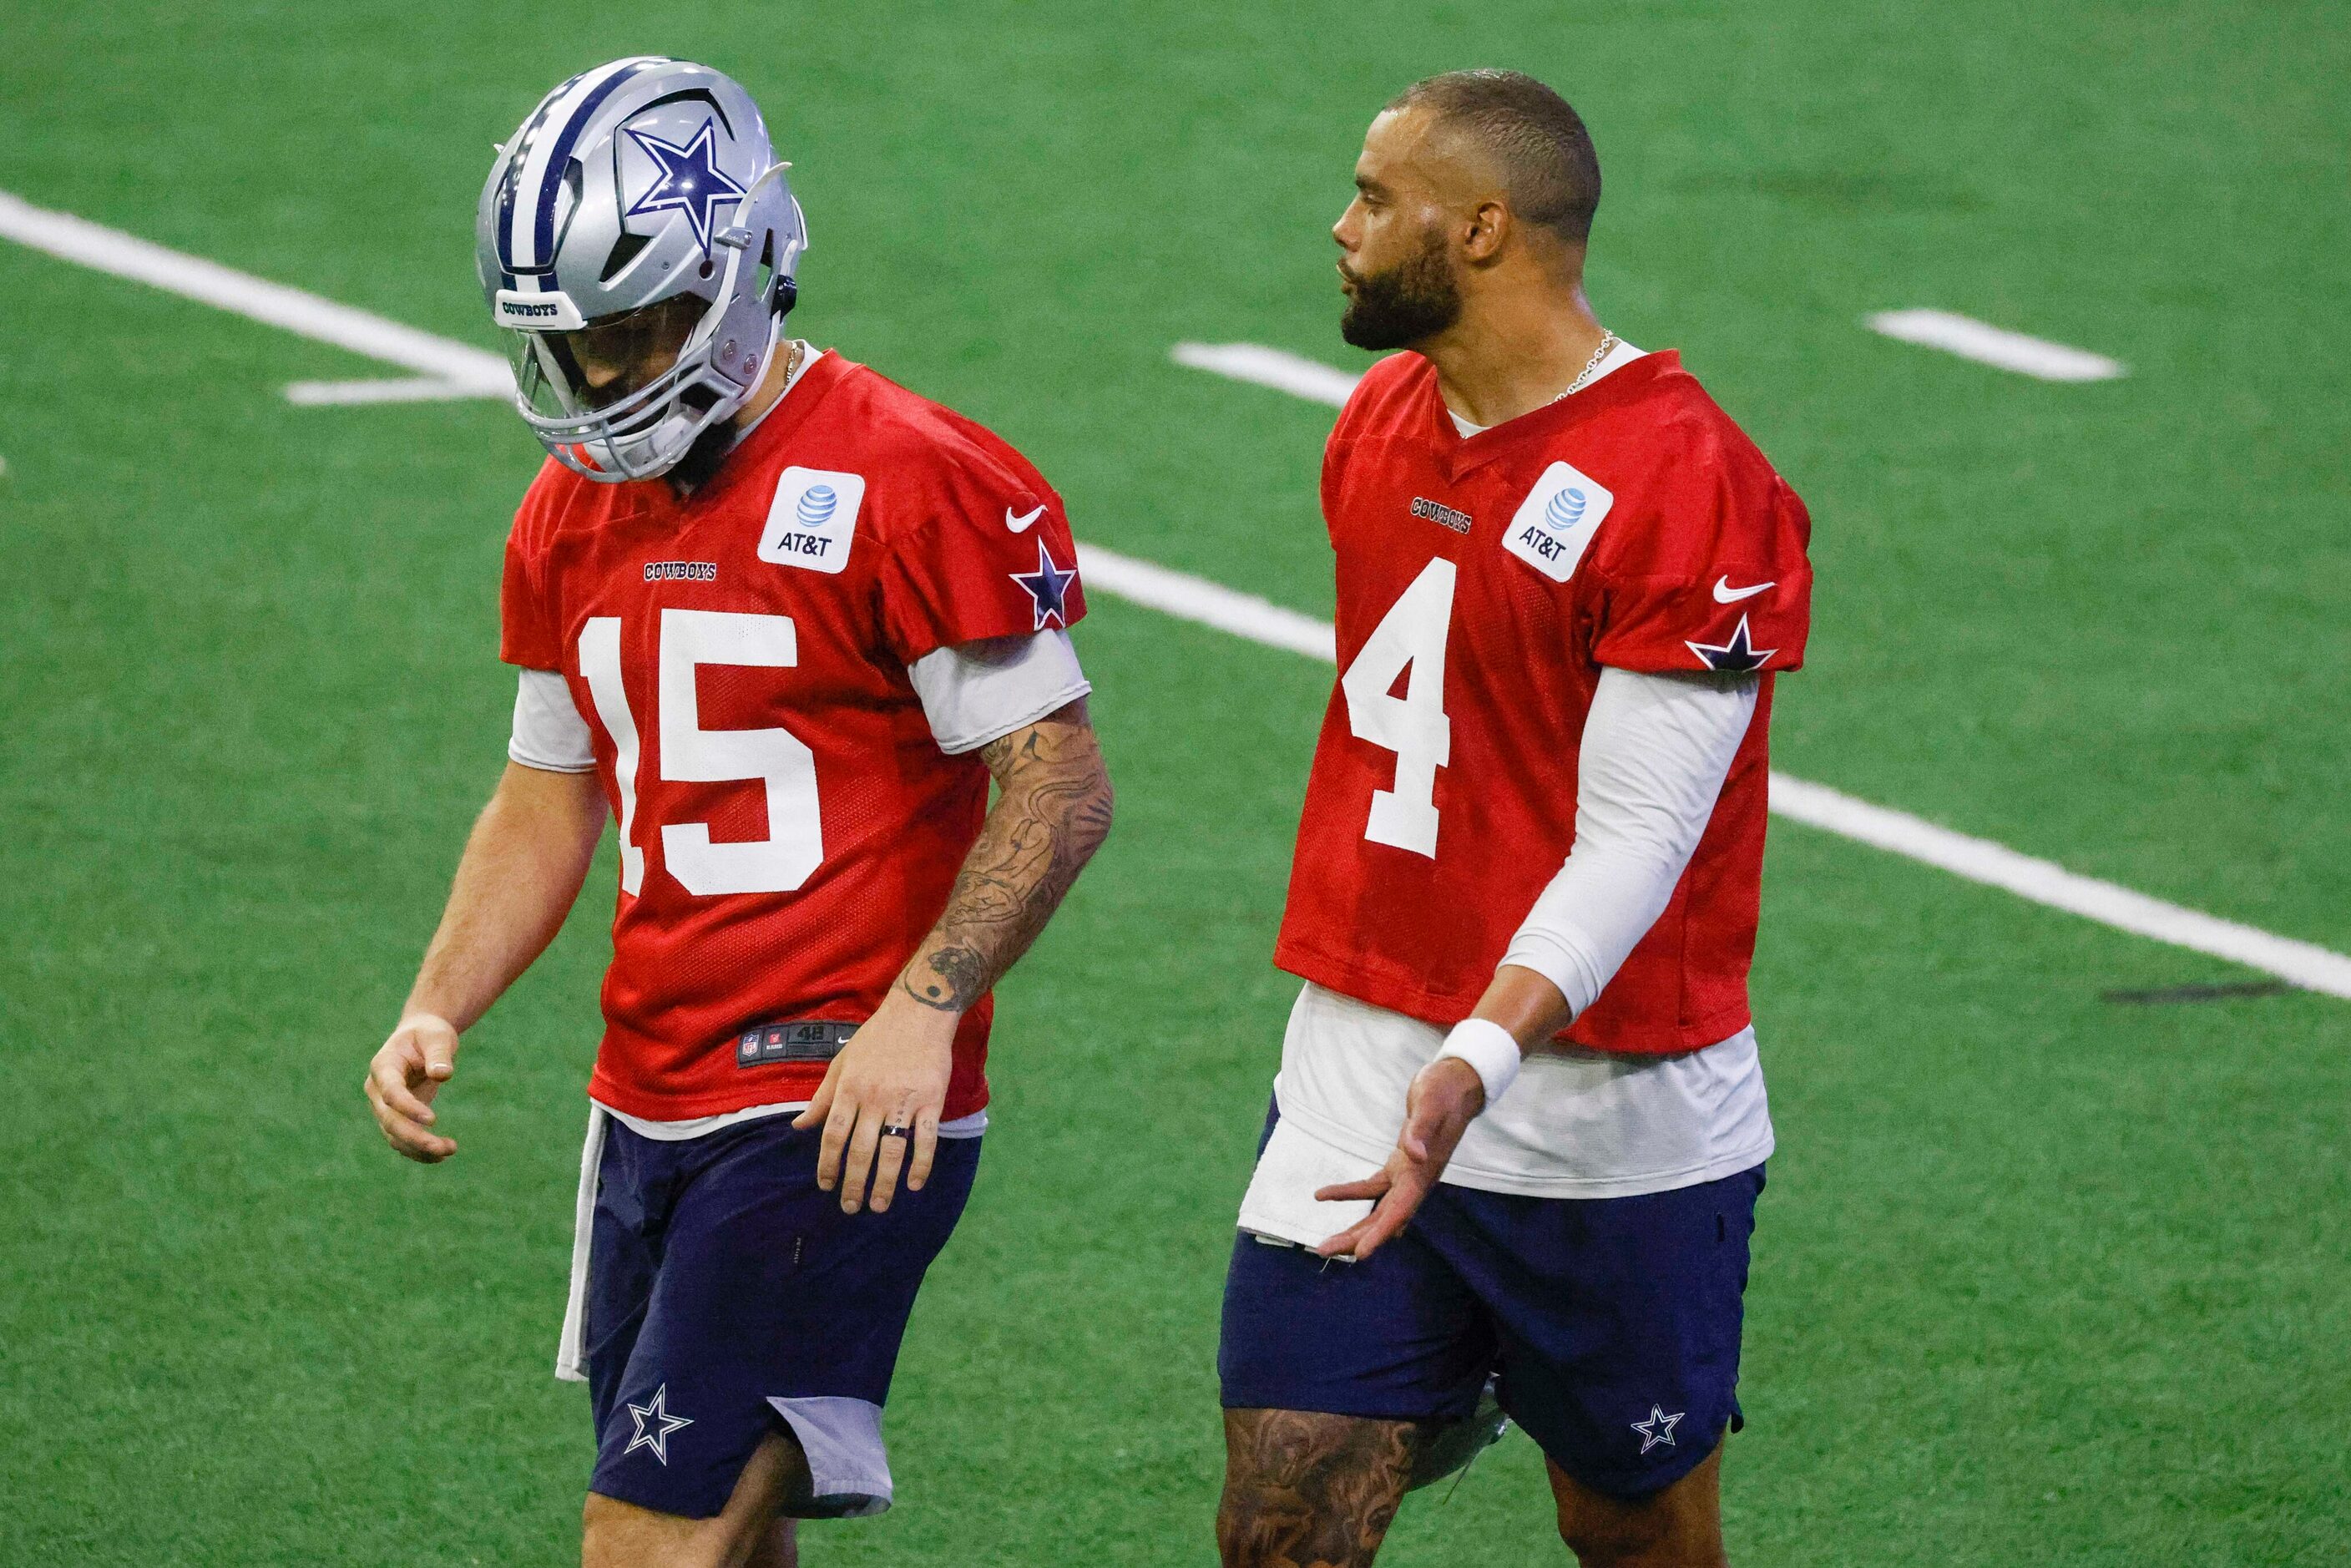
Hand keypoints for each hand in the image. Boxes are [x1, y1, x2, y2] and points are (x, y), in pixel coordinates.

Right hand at [365, 1014, 460, 1162]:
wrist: (421, 1038)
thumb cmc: (429, 1034)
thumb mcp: (437, 1036)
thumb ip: (439, 1054)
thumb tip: (443, 1074)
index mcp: (383, 1066)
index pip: (391, 1093)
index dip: (408, 1108)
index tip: (433, 1119)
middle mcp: (377, 1089)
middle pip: (389, 1120)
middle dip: (415, 1137)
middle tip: (444, 1147)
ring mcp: (383, 1106)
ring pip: (394, 1135)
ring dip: (419, 1149)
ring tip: (450, 1150)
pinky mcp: (396, 1117)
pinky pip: (402, 1140)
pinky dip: (419, 1151)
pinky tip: (441, 1155)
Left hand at [792, 989, 953, 1214]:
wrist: (918, 1013)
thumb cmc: (875, 1039)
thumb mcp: (841, 1064)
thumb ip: (822, 1098)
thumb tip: (798, 1126)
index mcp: (849, 1089)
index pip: (833, 1135)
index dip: (828, 1164)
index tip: (826, 1186)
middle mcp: (874, 1098)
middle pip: (860, 1150)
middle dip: (853, 1183)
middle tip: (851, 1207)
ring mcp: (904, 1101)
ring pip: (892, 1151)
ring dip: (885, 1183)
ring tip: (879, 1206)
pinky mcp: (931, 1100)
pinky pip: (925, 1139)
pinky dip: (921, 1165)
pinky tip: (914, 1184)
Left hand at [1313, 1056, 1486, 1259]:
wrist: (1456, 1084)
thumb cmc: (1444, 1091)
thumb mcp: (1431, 1104)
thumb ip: (1422, 1130)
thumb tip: (1415, 1155)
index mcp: (1423, 1172)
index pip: (1400, 1210)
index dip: (1381, 1233)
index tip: (1361, 1254)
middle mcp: (1416, 1180)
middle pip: (1385, 1218)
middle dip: (1357, 1238)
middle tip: (1324, 1250)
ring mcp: (1409, 1174)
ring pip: (1379, 1209)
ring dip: (1354, 1227)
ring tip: (1326, 1243)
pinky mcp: (1400, 1163)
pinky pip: (1373, 1186)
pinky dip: (1350, 1192)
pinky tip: (1324, 1195)